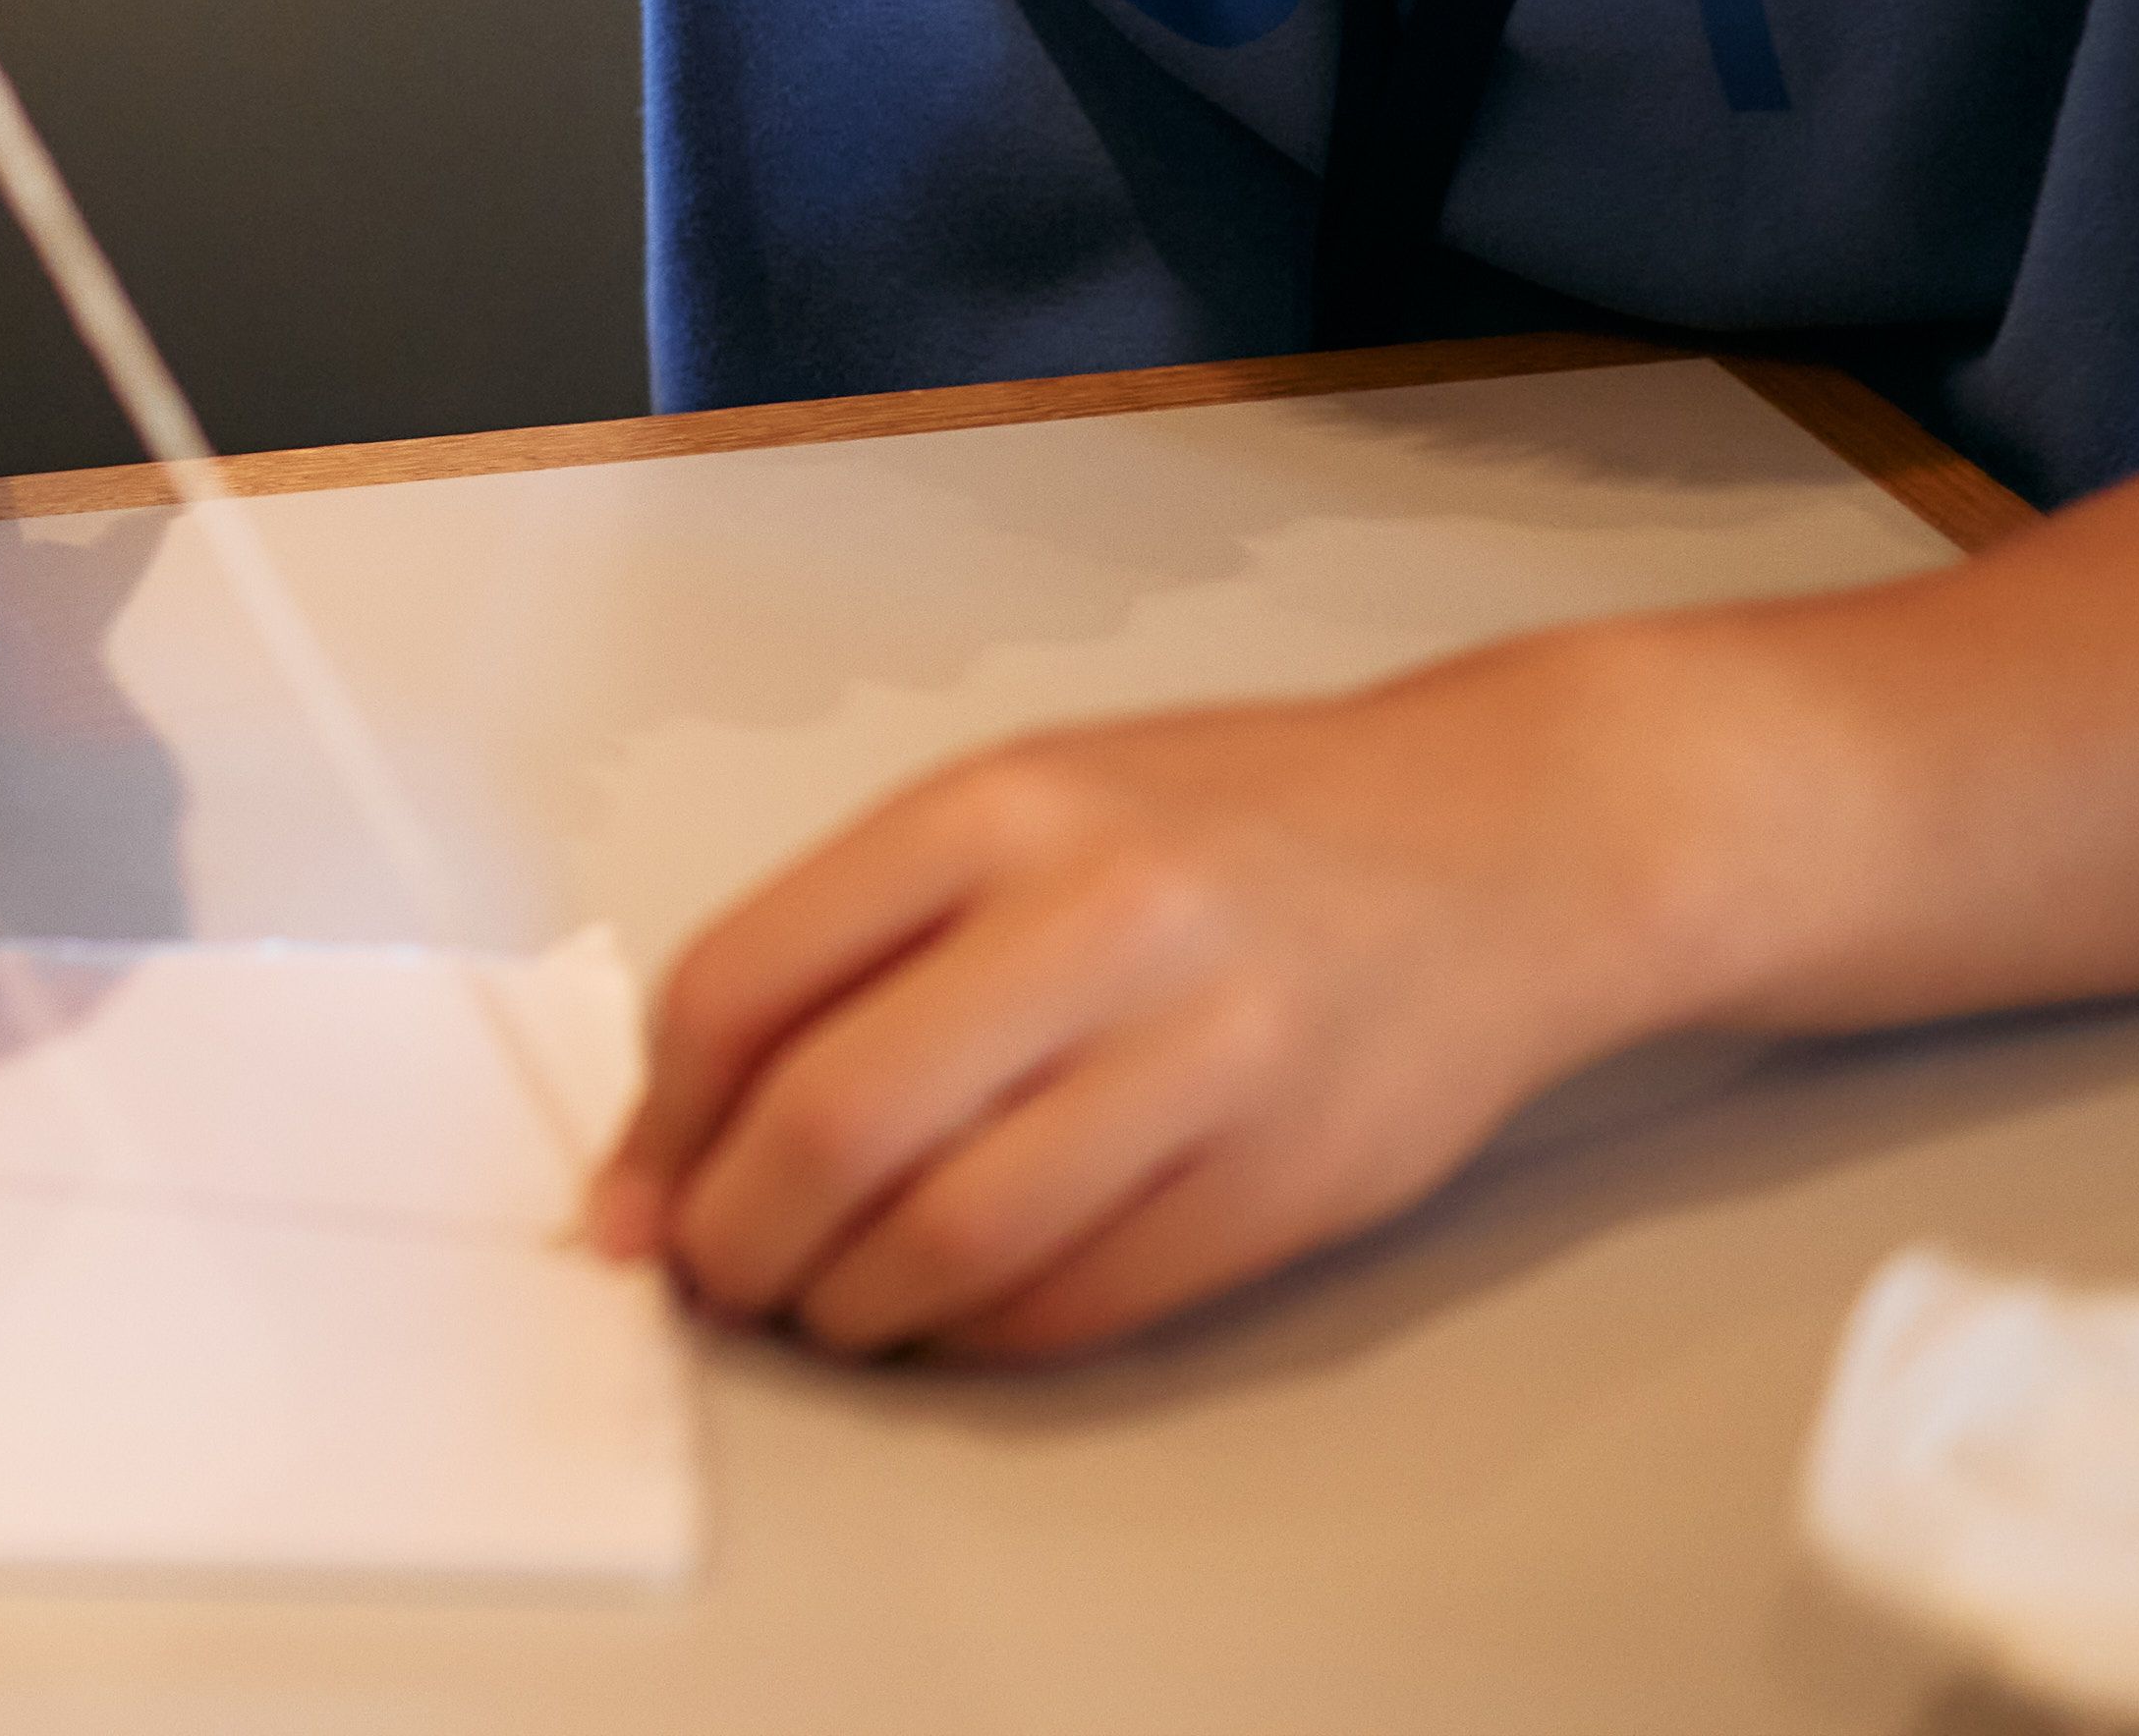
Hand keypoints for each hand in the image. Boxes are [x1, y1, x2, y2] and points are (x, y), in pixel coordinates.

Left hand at [591, 642, 1677, 1361]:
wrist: (1501, 844)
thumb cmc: (1229, 826)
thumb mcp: (1020, 802)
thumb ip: (859, 935)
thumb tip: (692, 1113)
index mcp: (991, 811)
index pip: (747, 987)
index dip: (663, 1123)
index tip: (637, 1195)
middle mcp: (1094, 921)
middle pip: (835, 1125)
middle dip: (738, 1237)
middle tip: (717, 1278)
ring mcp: (1203, 1057)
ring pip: (951, 1237)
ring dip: (849, 1308)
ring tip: (825, 1307)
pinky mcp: (1287, 1182)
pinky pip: (1079, 1303)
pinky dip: (980, 1336)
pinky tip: (953, 1315)